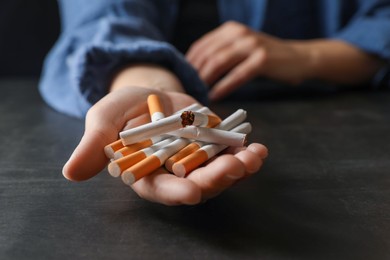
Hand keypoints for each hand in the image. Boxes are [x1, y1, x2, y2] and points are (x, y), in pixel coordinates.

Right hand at [62, 86, 267, 204]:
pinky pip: (231, 154)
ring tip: (253, 157)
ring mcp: (197, 162)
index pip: (159, 189)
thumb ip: (93, 145)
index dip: (175, 192)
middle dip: (216, 179)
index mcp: (146, 173)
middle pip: (196, 183)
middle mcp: (174, 174)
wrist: (150, 94)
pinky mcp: (213, 147)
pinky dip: (245, 153)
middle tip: (234, 170)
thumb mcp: (104, 120)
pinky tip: (257, 148)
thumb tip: (70, 173)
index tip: (192, 192)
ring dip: (238, 168)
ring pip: (218, 172)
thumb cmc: (124, 109)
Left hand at [186, 21, 310, 100]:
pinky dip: (224, 87)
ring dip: (205, 82)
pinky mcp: (262, 59)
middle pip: (207, 55)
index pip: (200, 46)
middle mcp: (238, 33)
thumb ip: (221, 54)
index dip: (188, 65)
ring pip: (219, 63)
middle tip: (188, 93)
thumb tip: (195, 72)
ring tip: (198, 96)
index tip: (182, 82)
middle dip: (194, 76)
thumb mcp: (241, 49)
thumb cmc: (265, 58)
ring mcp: (251, 44)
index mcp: (230, 30)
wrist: (299, 58)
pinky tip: (216, 97)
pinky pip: (237, 75)